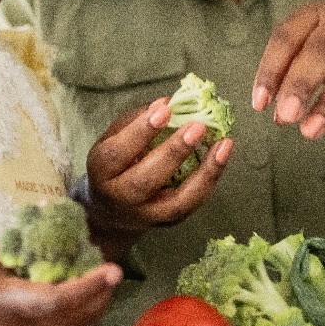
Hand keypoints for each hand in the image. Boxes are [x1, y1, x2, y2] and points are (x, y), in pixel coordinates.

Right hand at [0, 247, 121, 325]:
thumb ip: (22, 236)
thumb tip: (47, 207)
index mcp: (18, 305)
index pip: (65, 298)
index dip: (92, 284)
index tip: (114, 269)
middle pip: (83, 316)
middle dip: (100, 292)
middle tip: (103, 266)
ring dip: (87, 303)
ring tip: (84, 277)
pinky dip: (70, 313)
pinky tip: (60, 295)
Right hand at [83, 99, 231, 241]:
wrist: (111, 211)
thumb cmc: (115, 164)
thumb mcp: (113, 139)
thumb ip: (135, 121)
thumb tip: (165, 103)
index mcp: (101, 171)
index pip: (118, 153)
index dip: (141, 131)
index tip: (165, 109)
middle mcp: (120, 198)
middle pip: (145, 180)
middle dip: (174, 152)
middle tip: (198, 126)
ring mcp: (146, 215)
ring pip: (177, 202)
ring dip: (204, 173)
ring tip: (223, 145)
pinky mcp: (167, 222)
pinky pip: (192, 205)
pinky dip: (209, 181)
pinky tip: (221, 157)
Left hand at [252, 1, 324, 138]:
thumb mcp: (305, 46)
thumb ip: (287, 77)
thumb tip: (278, 117)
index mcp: (312, 13)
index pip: (286, 38)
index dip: (271, 71)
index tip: (259, 105)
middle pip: (321, 51)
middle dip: (302, 85)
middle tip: (287, 117)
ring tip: (309, 131)